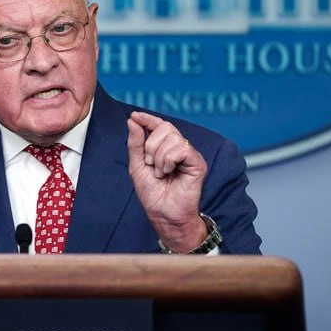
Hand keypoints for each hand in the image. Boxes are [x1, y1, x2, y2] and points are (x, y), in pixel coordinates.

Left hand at [126, 111, 207, 251]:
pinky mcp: (198, 163)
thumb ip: (135, 144)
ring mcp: (190, 155)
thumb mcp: (137, 165)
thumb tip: (133, 121)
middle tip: (150, 164)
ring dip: (158, 157)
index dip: (147, 119)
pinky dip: (168, 161)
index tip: (134, 115)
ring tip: (160, 173)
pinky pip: (181, 149)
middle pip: (165, 127)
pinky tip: (168, 172)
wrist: (163, 214)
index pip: (159, 125)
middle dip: (150, 145)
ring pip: (172, 138)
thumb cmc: (153, 194)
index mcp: (166, 148)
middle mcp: (180, 149)